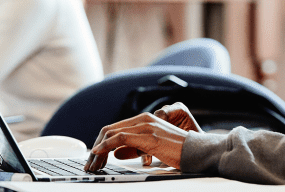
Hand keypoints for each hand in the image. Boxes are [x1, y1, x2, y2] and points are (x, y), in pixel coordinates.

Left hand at [84, 102, 200, 172]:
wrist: (195, 150)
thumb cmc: (177, 150)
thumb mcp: (152, 147)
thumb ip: (134, 147)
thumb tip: (115, 152)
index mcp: (145, 119)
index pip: (114, 129)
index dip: (101, 143)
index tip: (94, 159)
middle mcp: (143, 119)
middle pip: (109, 130)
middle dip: (96, 148)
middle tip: (90, 165)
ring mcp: (146, 125)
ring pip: (111, 133)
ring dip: (98, 151)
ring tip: (92, 165)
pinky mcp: (148, 135)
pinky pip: (120, 138)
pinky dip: (106, 146)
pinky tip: (99, 154)